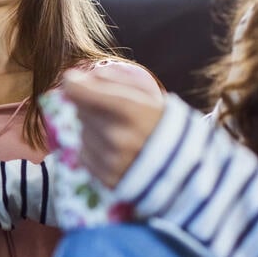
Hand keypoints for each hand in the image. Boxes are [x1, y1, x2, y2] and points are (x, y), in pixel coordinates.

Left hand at [60, 67, 165, 187]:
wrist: (186, 167)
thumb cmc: (162, 124)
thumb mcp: (146, 95)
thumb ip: (112, 81)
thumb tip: (74, 77)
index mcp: (130, 111)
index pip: (82, 93)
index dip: (73, 84)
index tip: (71, 80)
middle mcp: (118, 137)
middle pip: (81, 111)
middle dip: (90, 106)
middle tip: (110, 111)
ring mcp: (111, 161)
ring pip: (82, 133)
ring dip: (92, 129)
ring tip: (118, 133)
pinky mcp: (107, 179)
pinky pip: (84, 155)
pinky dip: (94, 150)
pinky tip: (114, 150)